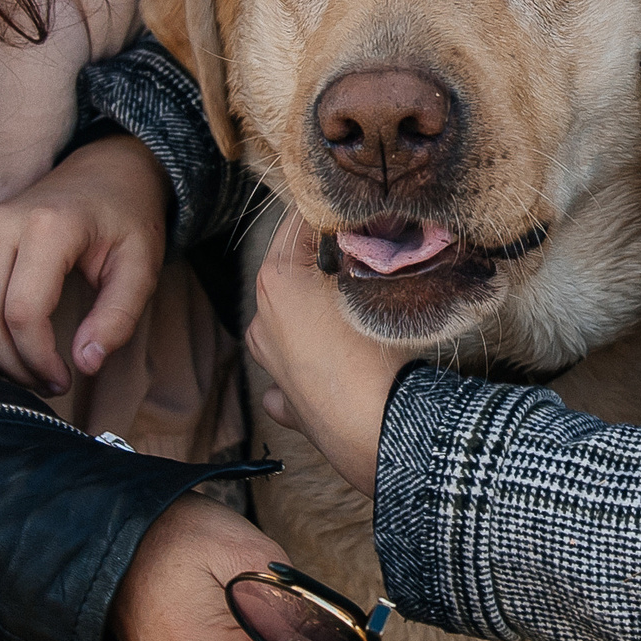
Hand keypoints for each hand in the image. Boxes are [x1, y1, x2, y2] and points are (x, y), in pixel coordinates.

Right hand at [0, 135, 169, 395]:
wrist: (103, 173)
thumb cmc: (126, 220)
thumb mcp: (142, 265)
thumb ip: (119, 316)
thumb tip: (85, 364)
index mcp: (47, 227)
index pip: (23, 313)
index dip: (39, 360)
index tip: (64, 379)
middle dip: (12, 366)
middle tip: (47, 381)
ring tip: (25, 366)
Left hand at [245, 212, 405, 498]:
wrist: (379, 427)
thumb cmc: (374, 349)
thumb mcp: (372, 279)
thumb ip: (359, 245)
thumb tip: (360, 225)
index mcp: (274, 280)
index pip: (300, 220)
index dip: (336, 213)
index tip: (364, 212)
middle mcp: (261, 318)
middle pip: (294, 268)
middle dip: (329, 261)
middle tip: (371, 255)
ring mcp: (268, 362)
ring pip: (293, 315)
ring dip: (320, 306)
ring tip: (362, 307)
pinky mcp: (284, 398)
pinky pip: (294, 363)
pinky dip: (314, 354)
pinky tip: (339, 357)